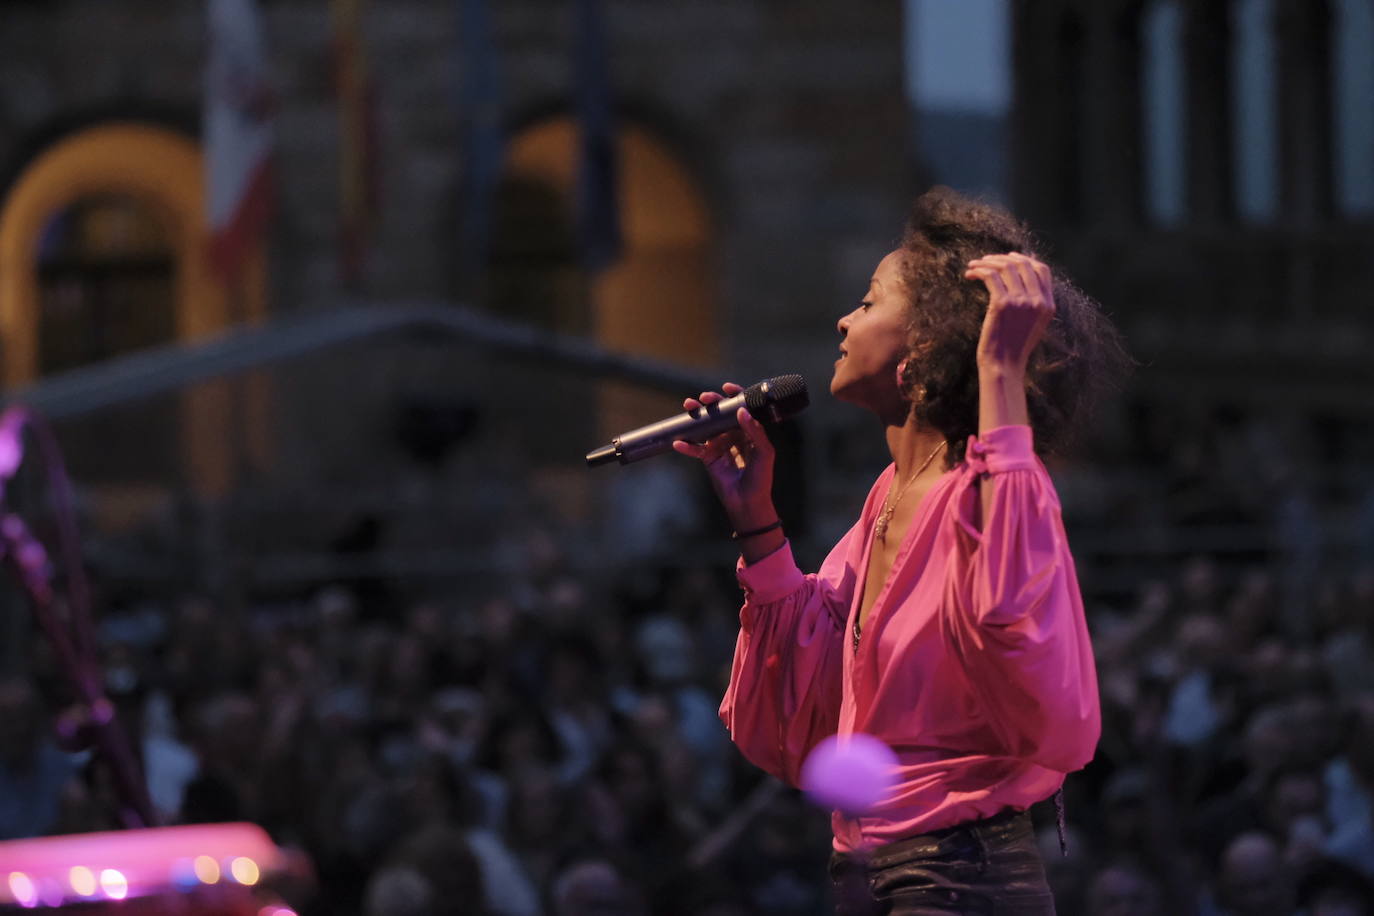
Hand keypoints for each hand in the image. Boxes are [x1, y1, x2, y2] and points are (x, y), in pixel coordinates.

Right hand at [671, 382, 776, 525]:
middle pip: (720, 413)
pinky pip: (695, 448)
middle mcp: (734, 433)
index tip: (726, 388)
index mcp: (749, 430)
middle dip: (711, 402)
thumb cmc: (761, 477)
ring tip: (689, 408)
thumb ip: (754, 431)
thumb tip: (741, 411)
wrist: (748, 501)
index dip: (734, 395)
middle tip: (704, 398)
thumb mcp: (764, 452)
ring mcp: (720, 444)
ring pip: (705, 426)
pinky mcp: (708, 457)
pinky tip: (679, 443)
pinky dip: (687, 446)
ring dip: (696, 416)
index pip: (742, 408)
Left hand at [965, 253, 1055, 374]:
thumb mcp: (1032, 323)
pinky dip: (979, 271)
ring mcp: (1021, 301)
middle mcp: (1037, 300)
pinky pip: (990, 276)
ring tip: (973, 265)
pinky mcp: (1002, 304)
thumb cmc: (1013, 347)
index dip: (1025, 259)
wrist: (1003, 366)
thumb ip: (1032, 302)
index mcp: (1048, 304)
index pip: (1042, 270)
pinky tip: (970, 274)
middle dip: (1001, 258)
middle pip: (1022, 265)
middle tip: (985, 260)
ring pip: (1004, 267)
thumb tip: (1020, 276)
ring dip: (986, 262)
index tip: (1008, 258)